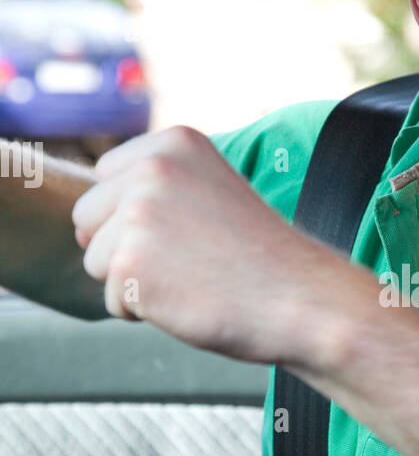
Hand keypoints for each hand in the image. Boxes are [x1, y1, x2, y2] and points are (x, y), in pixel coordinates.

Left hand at [71, 125, 324, 363]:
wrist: (301, 299)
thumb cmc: (260, 257)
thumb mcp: (209, 192)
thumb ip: (156, 187)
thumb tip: (81, 223)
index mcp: (173, 143)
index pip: (105, 177)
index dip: (136, 214)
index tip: (186, 228)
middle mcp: (151, 170)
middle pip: (88, 217)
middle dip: (125, 247)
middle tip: (188, 259)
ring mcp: (137, 215)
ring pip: (95, 260)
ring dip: (134, 281)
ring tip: (191, 278)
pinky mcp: (130, 264)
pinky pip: (112, 299)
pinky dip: (145, 312)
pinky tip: (189, 300)